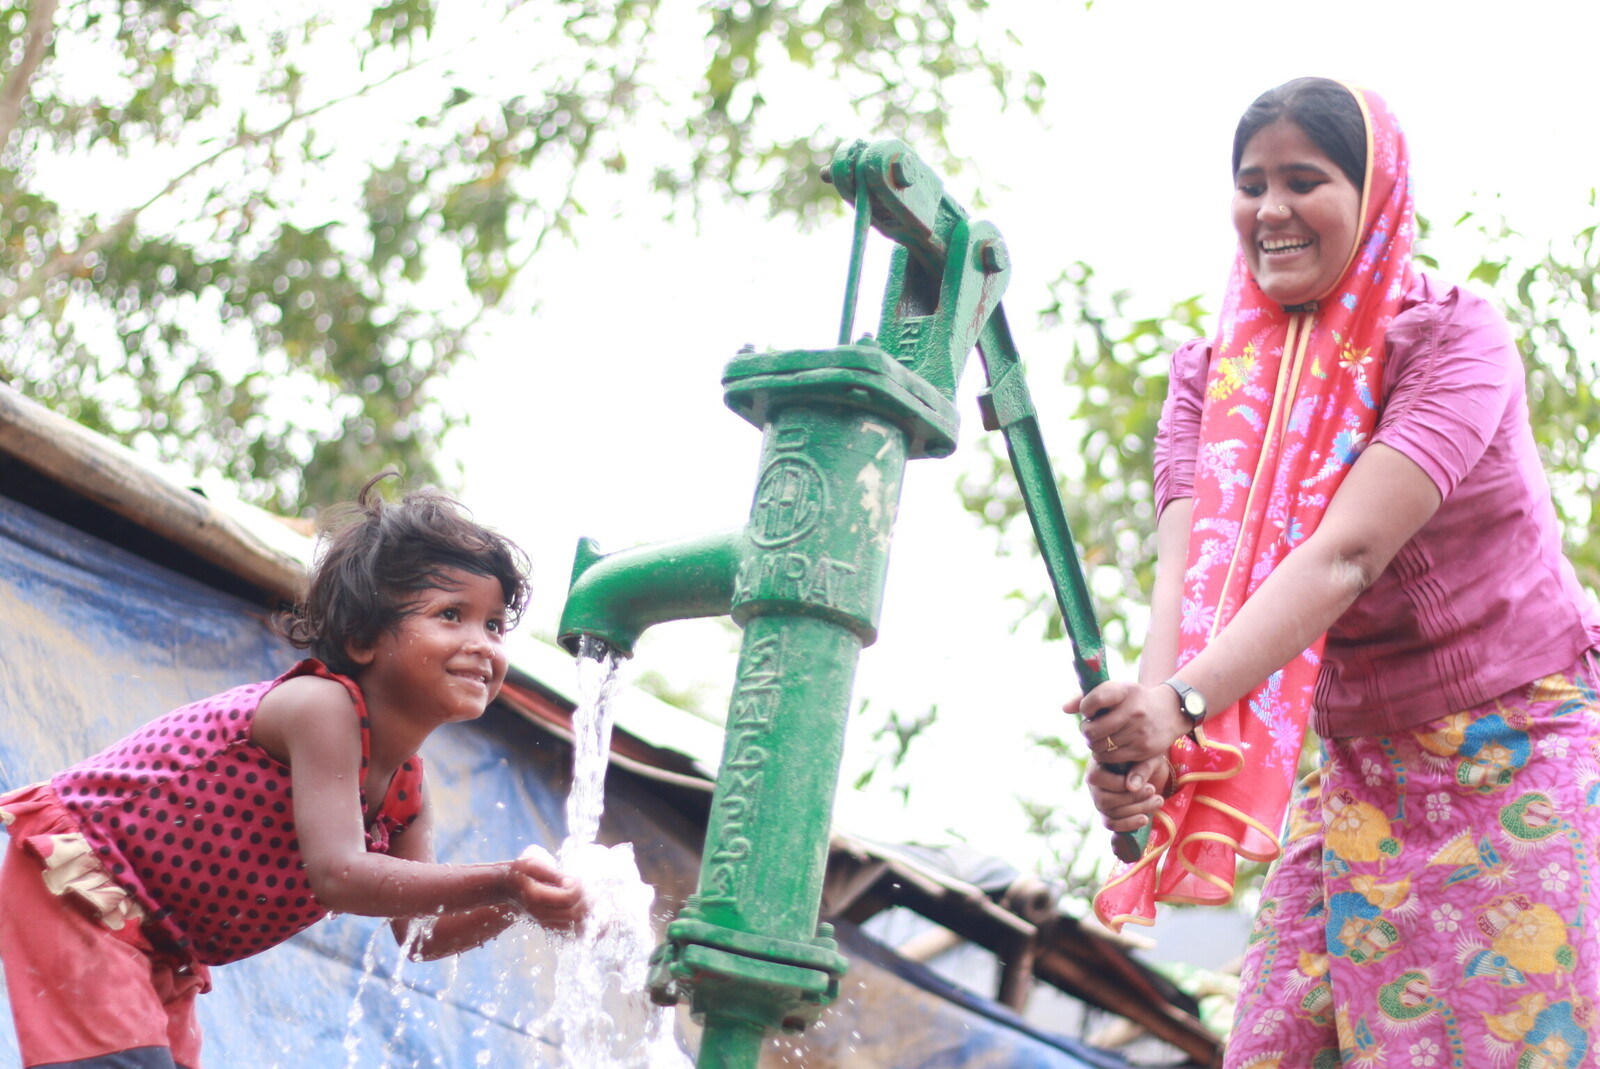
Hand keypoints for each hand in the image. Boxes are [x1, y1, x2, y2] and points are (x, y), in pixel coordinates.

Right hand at [508, 847, 585, 929]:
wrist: (508, 887)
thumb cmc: (522, 873)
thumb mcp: (532, 864)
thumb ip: (552, 873)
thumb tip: (571, 882)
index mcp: (536, 896)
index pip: (567, 897)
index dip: (577, 887)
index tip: (575, 878)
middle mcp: (540, 913)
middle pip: (573, 914)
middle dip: (585, 900)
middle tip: (584, 888)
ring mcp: (545, 922)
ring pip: (573, 926)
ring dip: (586, 912)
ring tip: (587, 897)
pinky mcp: (550, 925)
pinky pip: (570, 932)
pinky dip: (583, 925)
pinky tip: (589, 914)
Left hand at [1065, 679, 1189, 764]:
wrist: (1169, 712)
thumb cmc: (1133, 699)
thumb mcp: (1116, 690)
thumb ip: (1087, 696)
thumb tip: (1064, 709)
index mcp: (1125, 691)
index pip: (1095, 700)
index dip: (1085, 708)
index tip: (1088, 711)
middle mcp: (1134, 710)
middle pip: (1093, 730)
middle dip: (1086, 731)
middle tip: (1090, 729)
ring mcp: (1140, 731)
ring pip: (1100, 746)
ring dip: (1094, 744)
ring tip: (1099, 738)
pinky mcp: (1144, 749)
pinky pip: (1112, 758)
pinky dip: (1104, 755)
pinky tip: (1108, 747)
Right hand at [1084, 755, 1170, 832]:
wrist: (1153, 771)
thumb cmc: (1147, 758)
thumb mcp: (1148, 757)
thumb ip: (1141, 768)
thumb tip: (1131, 786)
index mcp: (1097, 765)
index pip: (1096, 778)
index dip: (1118, 784)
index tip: (1144, 783)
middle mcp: (1095, 785)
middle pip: (1103, 800)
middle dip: (1131, 798)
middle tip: (1153, 790)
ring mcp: (1100, 801)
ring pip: (1110, 813)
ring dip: (1136, 810)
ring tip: (1158, 801)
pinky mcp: (1108, 815)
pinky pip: (1112, 824)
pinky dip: (1128, 824)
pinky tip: (1145, 819)